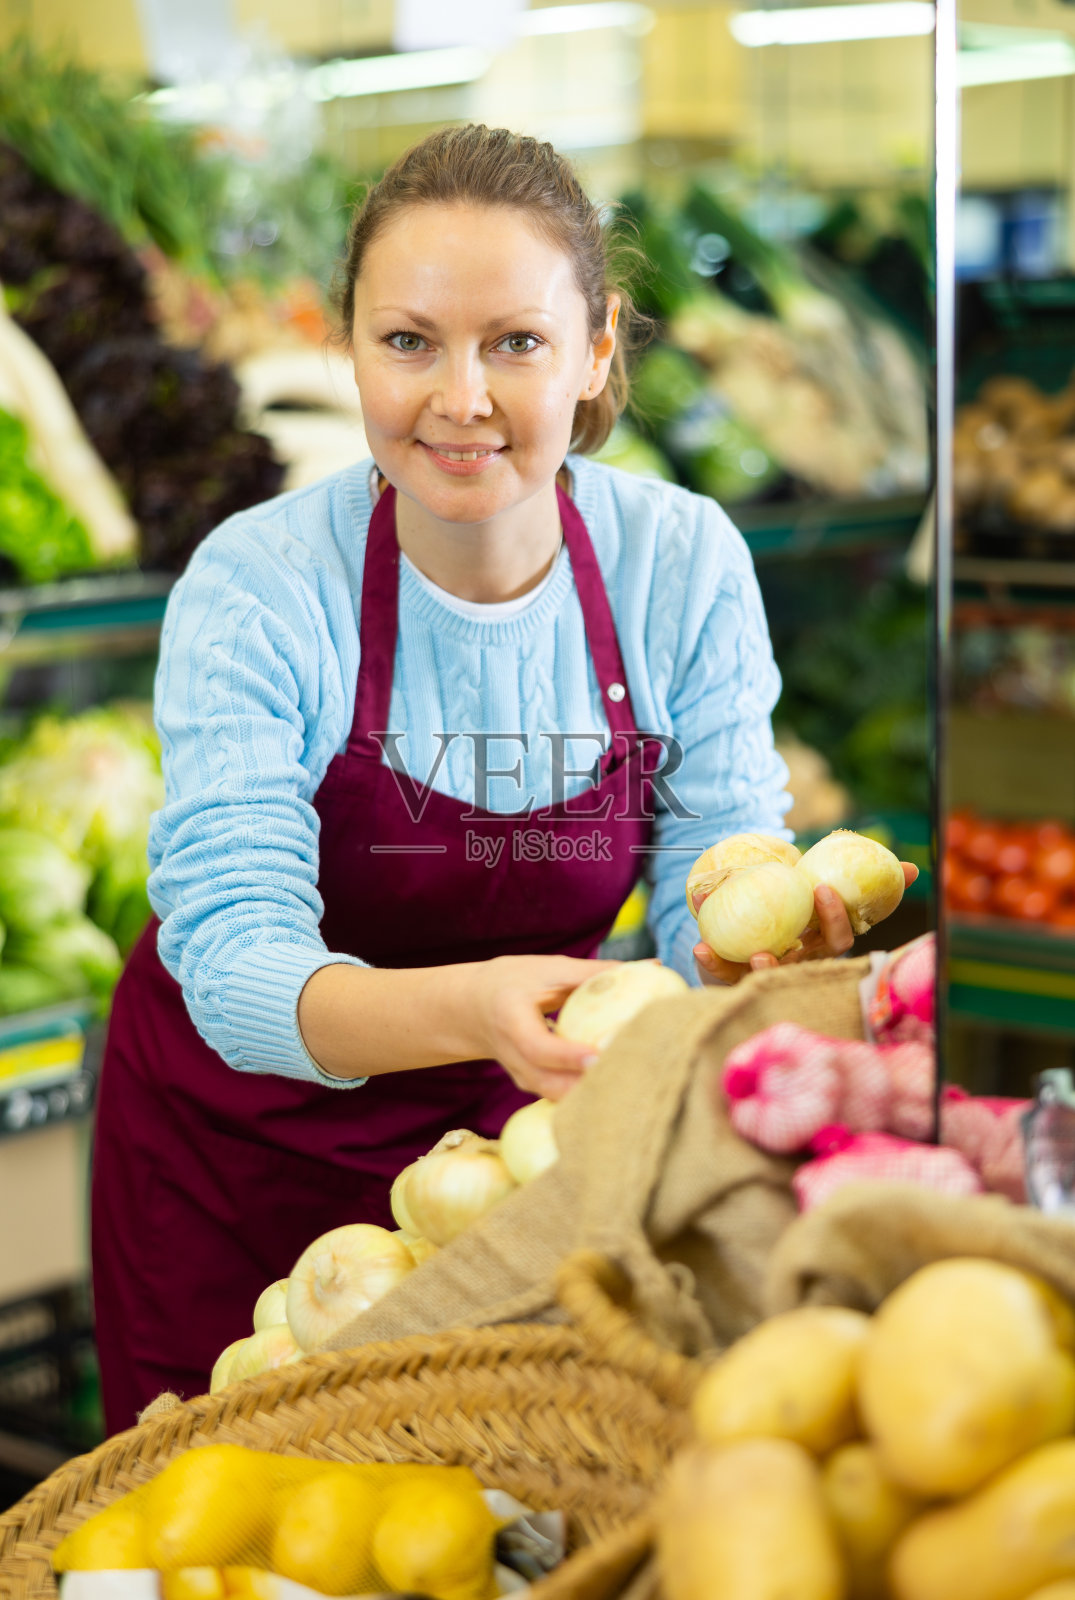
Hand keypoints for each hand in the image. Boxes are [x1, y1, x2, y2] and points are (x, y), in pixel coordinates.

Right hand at [466, 953, 620, 1100]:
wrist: (474, 1007)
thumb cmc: (515, 980)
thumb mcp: (549, 969)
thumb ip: (597, 972)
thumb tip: (653, 967)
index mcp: (511, 1021)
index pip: (537, 1047)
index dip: (567, 1056)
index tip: (598, 1056)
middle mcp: (513, 1057)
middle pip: (549, 1084)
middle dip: (589, 1085)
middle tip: (631, 1075)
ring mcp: (521, 1077)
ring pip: (557, 1098)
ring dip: (592, 1095)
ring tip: (632, 1084)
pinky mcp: (533, 1087)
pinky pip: (561, 1097)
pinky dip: (588, 1095)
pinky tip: (621, 1088)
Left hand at [692, 863, 919, 986]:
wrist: (731, 945)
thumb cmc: (780, 918)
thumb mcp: (804, 893)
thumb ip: (843, 877)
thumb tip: (915, 869)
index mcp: (816, 943)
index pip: (839, 934)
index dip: (836, 915)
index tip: (824, 888)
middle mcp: (797, 963)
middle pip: (816, 955)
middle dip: (817, 932)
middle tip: (810, 901)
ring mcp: (767, 975)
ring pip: (773, 975)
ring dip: (768, 966)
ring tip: (759, 954)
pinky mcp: (734, 982)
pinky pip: (724, 975)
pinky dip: (712, 962)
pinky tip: (700, 947)